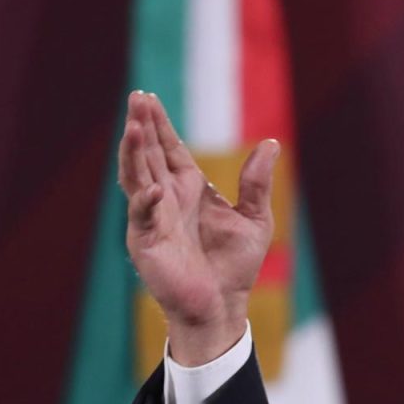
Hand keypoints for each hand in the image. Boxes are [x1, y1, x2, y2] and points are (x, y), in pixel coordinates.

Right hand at [117, 91, 277, 364]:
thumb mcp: (255, 218)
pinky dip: (148, 203)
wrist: (223, 305)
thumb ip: (256, 181)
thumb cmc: (235, 265)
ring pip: (137, 178)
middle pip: (148, 155)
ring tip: (132, 128)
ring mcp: (153, 219)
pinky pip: (144, 217)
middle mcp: (166, 198)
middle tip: (135, 99)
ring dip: (133, 154)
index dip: (158, 124)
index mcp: (188, 188)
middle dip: (141, 127)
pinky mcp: (147, 243)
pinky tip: (156, 189)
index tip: (147, 98)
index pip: (168, 148)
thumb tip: (271, 142)